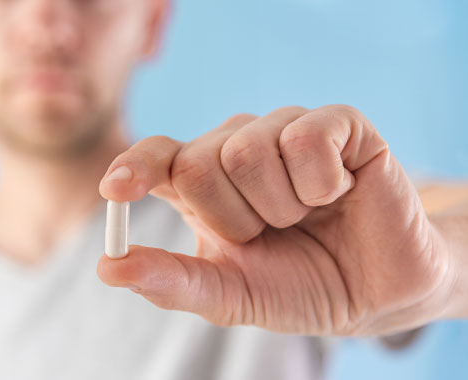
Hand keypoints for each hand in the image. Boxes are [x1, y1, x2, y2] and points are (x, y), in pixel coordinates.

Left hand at [97, 105, 456, 335]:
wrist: (373, 293)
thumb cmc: (295, 287)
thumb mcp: (228, 294)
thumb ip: (172, 280)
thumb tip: (108, 267)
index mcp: (204, 184)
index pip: (156, 157)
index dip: (134, 168)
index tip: (117, 191)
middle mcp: (237, 147)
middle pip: (197, 164)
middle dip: (233, 220)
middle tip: (269, 233)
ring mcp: (284, 130)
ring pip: (248, 151)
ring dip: (279, 208)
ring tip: (306, 217)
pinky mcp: (336, 124)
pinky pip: (305, 139)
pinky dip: (321, 185)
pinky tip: (336, 193)